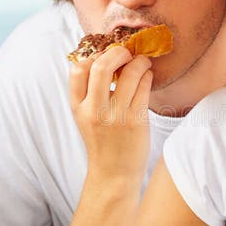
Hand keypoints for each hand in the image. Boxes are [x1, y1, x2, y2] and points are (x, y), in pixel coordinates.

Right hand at [69, 45, 152, 182]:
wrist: (114, 174)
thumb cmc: (103, 141)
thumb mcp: (86, 117)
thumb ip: (90, 92)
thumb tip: (106, 58)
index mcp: (78, 107)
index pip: (77, 68)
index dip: (93, 54)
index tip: (105, 53)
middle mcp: (94, 110)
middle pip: (101, 66)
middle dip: (117, 52)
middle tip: (127, 52)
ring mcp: (115, 116)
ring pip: (130, 74)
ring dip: (139, 62)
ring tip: (142, 62)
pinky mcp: (136, 121)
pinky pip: (144, 87)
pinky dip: (147, 76)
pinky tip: (147, 76)